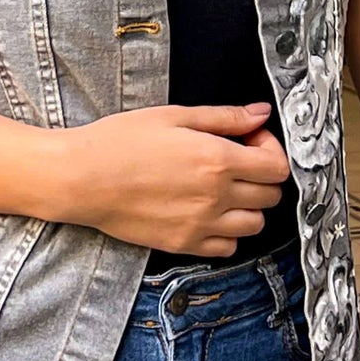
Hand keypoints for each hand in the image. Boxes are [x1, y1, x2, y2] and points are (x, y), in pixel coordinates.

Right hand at [56, 102, 289, 253]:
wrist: (82, 178)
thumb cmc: (120, 142)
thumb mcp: (175, 116)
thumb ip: (224, 117)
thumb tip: (260, 113)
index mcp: (218, 159)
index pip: (277, 166)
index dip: (270, 148)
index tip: (251, 139)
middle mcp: (216, 196)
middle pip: (271, 196)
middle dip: (262, 175)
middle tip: (238, 160)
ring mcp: (201, 225)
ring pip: (255, 224)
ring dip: (249, 205)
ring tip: (224, 188)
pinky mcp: (184, 244)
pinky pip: (228, 247)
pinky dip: (227, 232)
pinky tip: (209, 212)